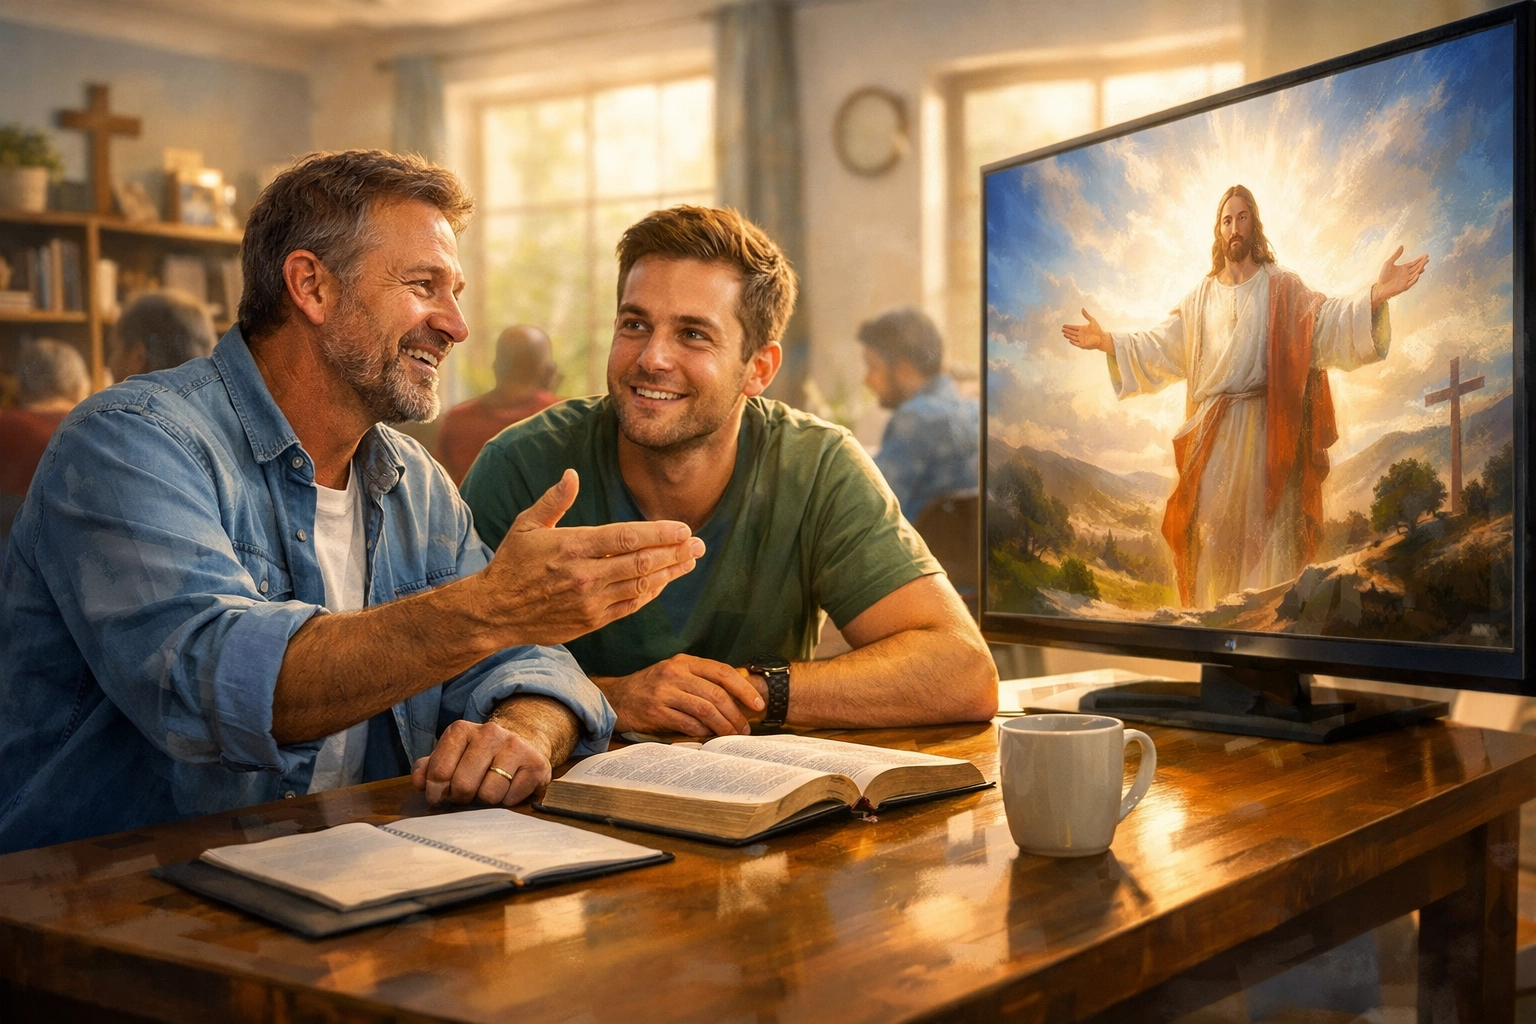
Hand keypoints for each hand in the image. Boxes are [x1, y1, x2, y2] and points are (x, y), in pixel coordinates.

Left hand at [413, 718, 552, 806]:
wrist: (522, 745)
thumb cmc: (478, 758)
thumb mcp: (451, 757)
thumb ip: (429, 768)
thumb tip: (419, 782)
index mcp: (461, 730)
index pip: (438, 772)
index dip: (436, 793)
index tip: (441, 797)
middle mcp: (489, 732)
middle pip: (463, 785)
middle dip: (462, 798)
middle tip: (467, 795)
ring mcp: (515, 746)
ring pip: (489, 794)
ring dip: (486, 801)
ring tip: (489, 790)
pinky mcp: (536, 763)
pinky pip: (512, 798)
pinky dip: (508, 801)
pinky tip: (509, 789)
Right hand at [479, 469, 704, 645]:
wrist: (494, 612)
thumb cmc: (511, 564)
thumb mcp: (526, 525)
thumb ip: (553, 500)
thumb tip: (572, 474)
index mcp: (572, 547)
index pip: (626, 538)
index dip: (659, 533)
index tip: (683, 528)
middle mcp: (585, 575)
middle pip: (642, 562)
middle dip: (675, 552)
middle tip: (699, 543)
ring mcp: (590, 601)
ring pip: (641, 585)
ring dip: (670, 572)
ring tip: (691, 560)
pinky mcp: (592, 621)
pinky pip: (630, 605)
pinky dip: (651, 593)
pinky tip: (665, 580)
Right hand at [597, 655, 765, 736]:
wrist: (615, 698)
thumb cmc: (651, 688)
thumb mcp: (675, 675)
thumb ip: (700, 682)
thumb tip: (736, 700)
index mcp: (684, 662)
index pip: (722, 671)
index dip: (743, 688)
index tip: (757, 704)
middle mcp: (675, 673)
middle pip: (716, 693)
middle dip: (736, 713)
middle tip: (745, 728)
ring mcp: (664, 691)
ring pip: (705, 709)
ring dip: (723, 725)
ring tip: (731, 735)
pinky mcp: (656, 710)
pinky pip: (687, 723)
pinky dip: (702, 731)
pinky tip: (709, 736)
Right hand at [1062, 308, 1111, 352]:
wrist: (1102, 338)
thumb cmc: (1098, 330)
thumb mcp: (1092, 321)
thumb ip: (1086, 315)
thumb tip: (1082, 309)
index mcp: (1082, 329)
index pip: (1074, 328)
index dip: (1069, 326)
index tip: (1064, 325)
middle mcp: (1081, 334)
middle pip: (1072, 332)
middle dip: (1067, 331)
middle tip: (1062, 329)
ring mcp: (1081, 340)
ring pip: (1073, 337)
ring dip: (1068, 336)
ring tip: (1064, 334)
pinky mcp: (1082, 345)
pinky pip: (1076, 344)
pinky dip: (1073, 342)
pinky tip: (1069, 340)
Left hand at [1371, 245, 1428, 307]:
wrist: (1380, 287)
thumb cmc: (1383, 276)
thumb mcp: (1388, 263)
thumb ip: (1396, 255)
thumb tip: (1401, 246)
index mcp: (1404, 268)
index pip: (1414, 263)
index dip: (1420, 259)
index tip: (1426, 255)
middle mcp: (1406, 274)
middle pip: (1416, 267)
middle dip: (1422, 262)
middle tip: (1427, 258)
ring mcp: (1406, 280)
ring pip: (1415, 274)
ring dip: (1420, 269)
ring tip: (1424, 264)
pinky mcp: (1404, 286)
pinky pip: (1411, 282)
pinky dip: (1415, 279)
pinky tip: (1418, 274)